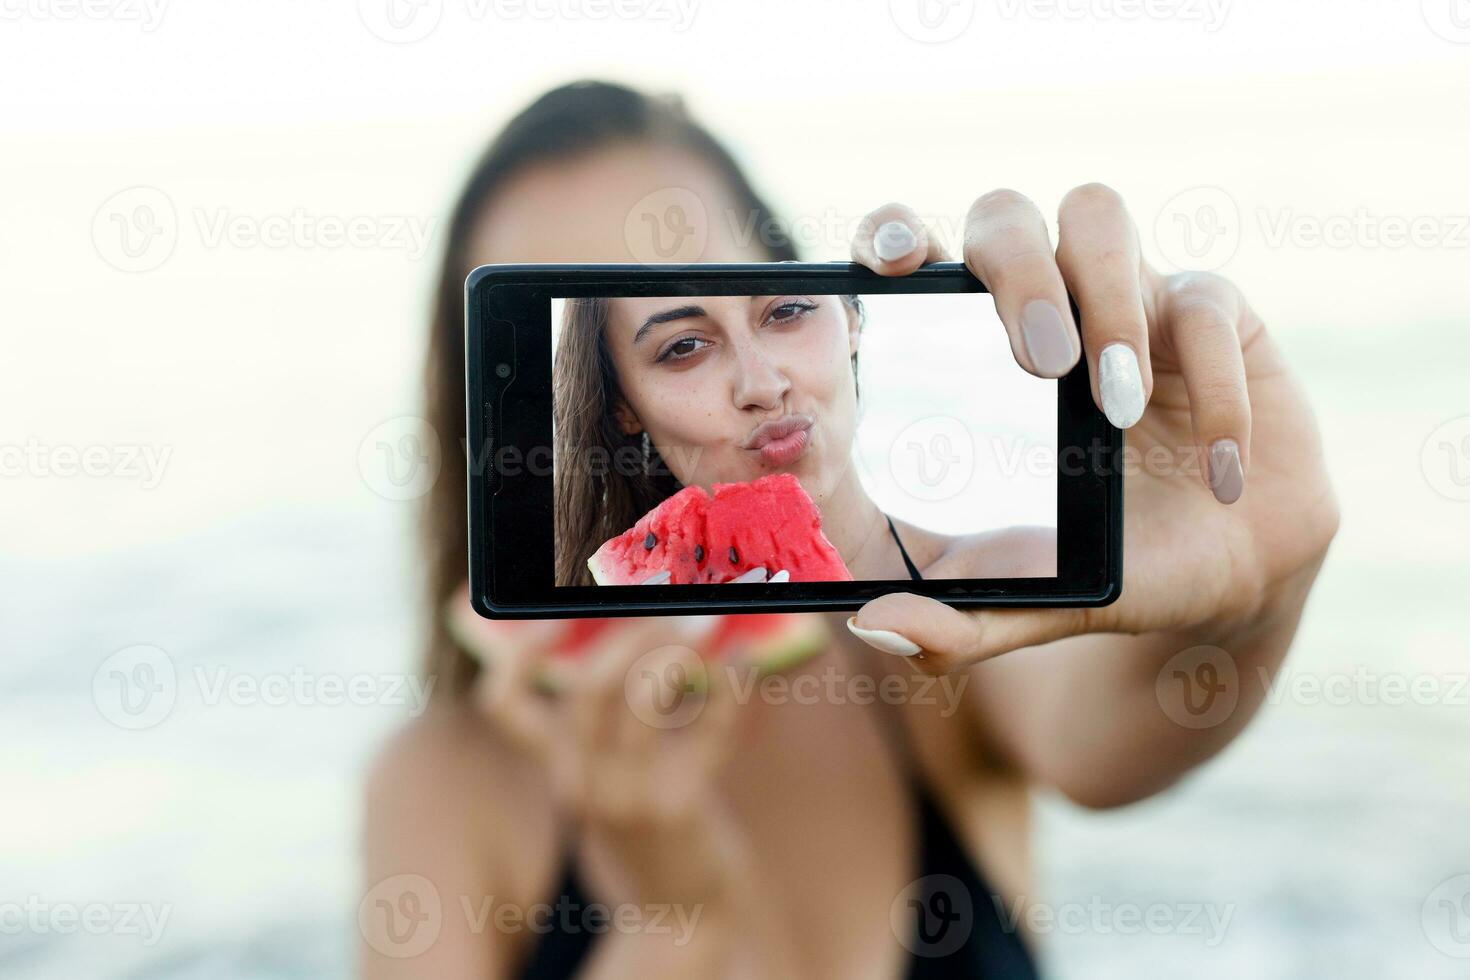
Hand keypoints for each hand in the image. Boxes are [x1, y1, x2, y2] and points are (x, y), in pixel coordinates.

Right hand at [446, 594, 748, 906]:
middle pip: (587, 690)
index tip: (552, 615)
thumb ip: (608, 718)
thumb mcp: (607, 775)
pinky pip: (707, 734)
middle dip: (627, 639)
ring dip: (675, 654)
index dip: (516, 656)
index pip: (505, 705)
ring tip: (702, 629)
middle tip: (663, 614)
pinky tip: (744, 658)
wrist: (680, 911)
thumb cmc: (645, 823)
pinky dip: (730, 689)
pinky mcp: (680, 809)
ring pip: (642, 703)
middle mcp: (581, 781)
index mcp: (557, 765)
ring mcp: (629, 798)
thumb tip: (634, 627)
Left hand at [845, 188, 1339, 671]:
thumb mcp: (1029, 600)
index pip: (930, 253)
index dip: (899, 231)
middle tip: (1038, 363)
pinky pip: (1207, 304)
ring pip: (1098, 216)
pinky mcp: (1221, 317)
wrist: (1232, 577)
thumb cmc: (1114, 564)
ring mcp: (1134, 296)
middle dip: (1017, 270)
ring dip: (1108, 304)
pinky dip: (1213, 389)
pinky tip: (1216, 473)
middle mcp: (1055, 301)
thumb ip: (955, 621)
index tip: (893, 261)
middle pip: (1008, 212)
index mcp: (989, 348)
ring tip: (1121, 408)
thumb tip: (870, 627)